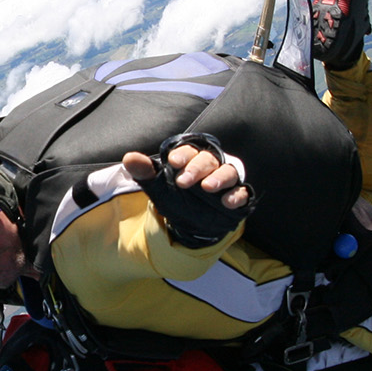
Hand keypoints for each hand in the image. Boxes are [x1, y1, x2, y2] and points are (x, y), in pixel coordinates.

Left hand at [122, 147, 248, 209]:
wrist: (190, 220)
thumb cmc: (176, 194)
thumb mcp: (157, 184)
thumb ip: (144, 170)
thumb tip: (129, 158)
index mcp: (192, 158)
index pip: (190, 150)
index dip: (183, 154)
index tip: (173, 161)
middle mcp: (211, 166)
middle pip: (208, 160)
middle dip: (196, 168)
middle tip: (183, 181)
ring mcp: (226, 181)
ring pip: (228, 172)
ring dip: (219, 178)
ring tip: (208, 187)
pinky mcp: (237, 196)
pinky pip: (242, 192)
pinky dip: (237, 195)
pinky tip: (227, 202)